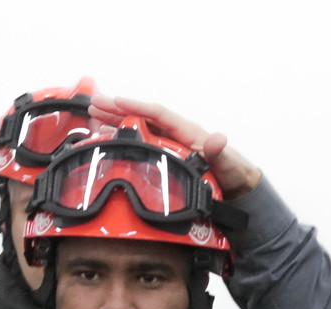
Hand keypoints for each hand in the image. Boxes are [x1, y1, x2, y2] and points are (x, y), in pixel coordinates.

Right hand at [86, 91, 261, 196]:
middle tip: (94, 104)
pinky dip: (123, 138)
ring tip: (93, 117)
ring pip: (138, 127)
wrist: (237, 186)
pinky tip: (106, 138)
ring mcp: (169, 143)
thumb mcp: (227, 163)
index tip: (116, 100)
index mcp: (187, 131)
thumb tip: (217, 139)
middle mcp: (175, 133)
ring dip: (116, 121)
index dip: (137, 106)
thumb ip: (219, 153)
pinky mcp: (165, 154)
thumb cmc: (232, 172)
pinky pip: (140, 141)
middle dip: (118, 109)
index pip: (158, 113)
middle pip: (142, 116)